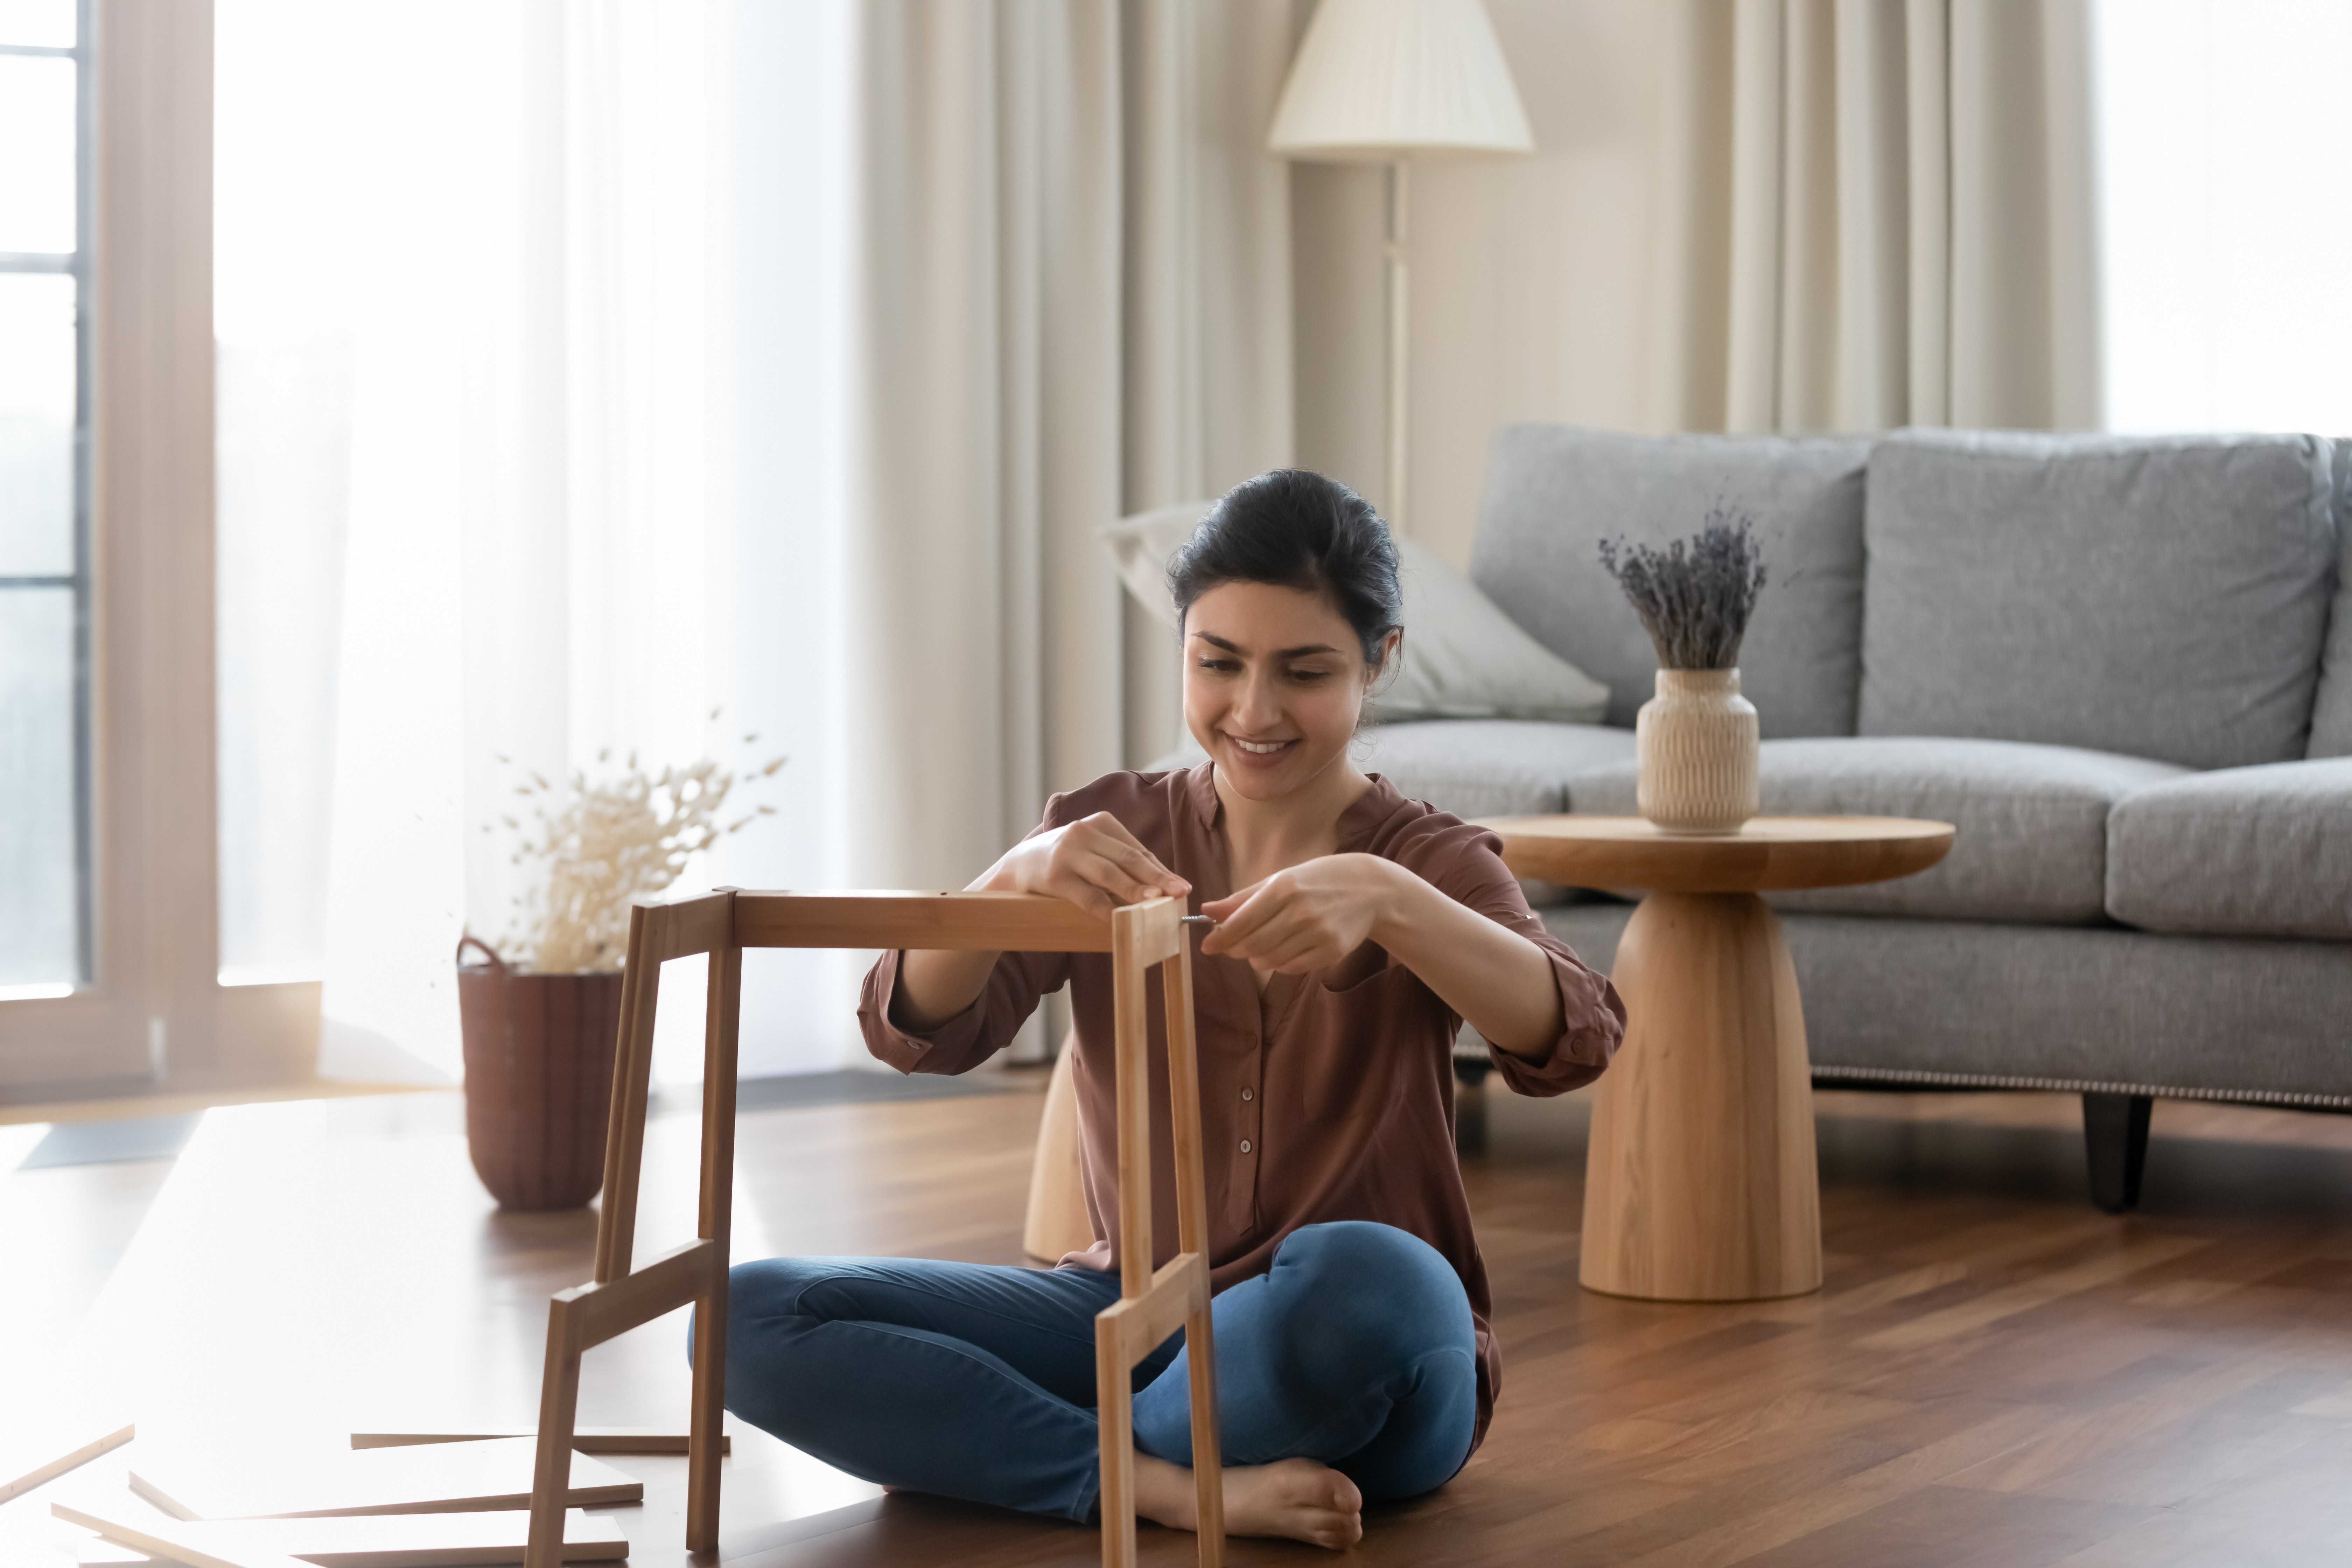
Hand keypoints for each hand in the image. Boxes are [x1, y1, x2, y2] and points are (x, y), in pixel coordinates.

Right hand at [978, 812, 1189, 917]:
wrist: (1015, 868)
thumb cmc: (1064, 863)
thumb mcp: (1092, 853)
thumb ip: (1121, 864)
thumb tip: (1162, 887)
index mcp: (1100, 823)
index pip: (1137, 849)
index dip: (1161, 870)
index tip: (1181, 886)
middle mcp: (1084, 832)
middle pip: (1128, 858)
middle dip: (1156, 877)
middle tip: (1179, 892)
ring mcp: (1067, 852)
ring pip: (1109, 874)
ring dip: (1135, 890)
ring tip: (1156, 902)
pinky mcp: (1053, 875)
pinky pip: (1086, 895)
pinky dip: (1104, 909)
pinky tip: (1120, 920)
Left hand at [1198, 854, 1399, 975]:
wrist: (1371, 890)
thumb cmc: (1319, 880)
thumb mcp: (1281, 879)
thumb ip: (1243, 898)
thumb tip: (1206, 910)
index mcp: (1284, 888)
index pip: (1241, 922)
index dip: (1220, 938)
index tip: (1207, 945)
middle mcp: (1301, 911)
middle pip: (1252, 945)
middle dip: (1235, 950)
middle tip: (1230, 947)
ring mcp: (1318, 933)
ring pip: (1270, 961)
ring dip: (1256, 958)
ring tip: (1261, 945)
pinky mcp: (1332, 951)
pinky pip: (1291, 968)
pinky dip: (1280, 964)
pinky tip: (1284, 950)